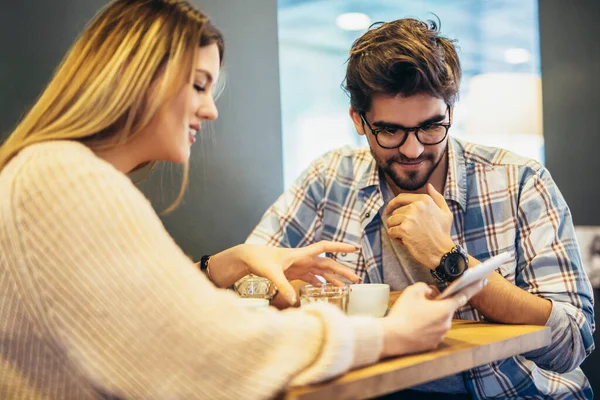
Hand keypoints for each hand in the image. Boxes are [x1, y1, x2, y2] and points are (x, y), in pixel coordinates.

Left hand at [238, 241, 360, 304]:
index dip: (339, 248)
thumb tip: (293, 301)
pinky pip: (312, 277)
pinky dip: (320, 283)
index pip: (325, 247)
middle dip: (342, 270)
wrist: (249, 258)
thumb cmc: (260, 259)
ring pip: (321, 271)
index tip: (353, 249)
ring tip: (346, 287)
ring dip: (334, 278)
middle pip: (328, 263)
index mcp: (301, 254)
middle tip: (356, 279)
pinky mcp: (294, 273)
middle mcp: (303, 259)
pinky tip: (325, 289)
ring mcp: (300, 266)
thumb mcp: (271, 273)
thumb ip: (283, 286)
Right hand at [379, 280, 485, 357]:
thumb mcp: (412, 291)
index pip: (464, 295)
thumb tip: (431, 293)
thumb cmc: (403, 314)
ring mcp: (440, 335)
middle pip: (446, 308)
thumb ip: (426, 287)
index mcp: (445, 309)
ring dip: (431, 316)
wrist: (392, 338)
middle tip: (420, 302)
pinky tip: (413, 325)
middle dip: (437, 304)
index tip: (483, 280)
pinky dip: (425, 327)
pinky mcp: (432, 344)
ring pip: (439, 320)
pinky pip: (432, 331)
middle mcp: (446, 323)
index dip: (474, 287)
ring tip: (413, 316)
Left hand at [385, 183, 454, 268]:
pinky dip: (396, 238)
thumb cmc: (443, 233)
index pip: (401, 198)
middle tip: (411, 231)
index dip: (392, 204)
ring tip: (408, 236)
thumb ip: (437, 197)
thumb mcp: (445, 212)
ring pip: (391, 221)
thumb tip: (429, 186)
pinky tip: (406, 241)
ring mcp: (409, 218)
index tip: (388, 210)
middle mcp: (416, 207)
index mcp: (424, 200)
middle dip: (399, 222)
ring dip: (396, 230)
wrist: (442, 252)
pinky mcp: (404, 230)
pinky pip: (391, 232)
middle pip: (395, 212)